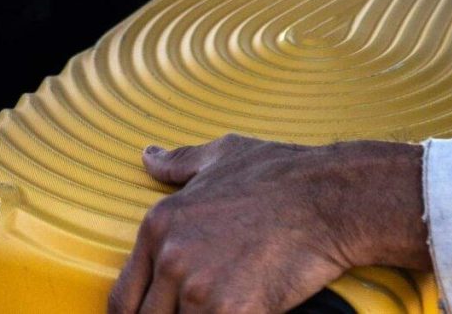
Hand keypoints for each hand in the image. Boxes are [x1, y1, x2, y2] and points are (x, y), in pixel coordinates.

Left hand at [107, 135, 428, 313]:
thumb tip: (149, 156)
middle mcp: (170, 257)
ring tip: (224, 306)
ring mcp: (198, 287)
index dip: (138, 313)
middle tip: (203, 306)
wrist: (328, 198)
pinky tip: (245, 312)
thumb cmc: (280, 174)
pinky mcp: (231, 310)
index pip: (122, 297)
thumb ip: (178, 163)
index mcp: (159, 224)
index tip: (161, 313)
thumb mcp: (222, 154)